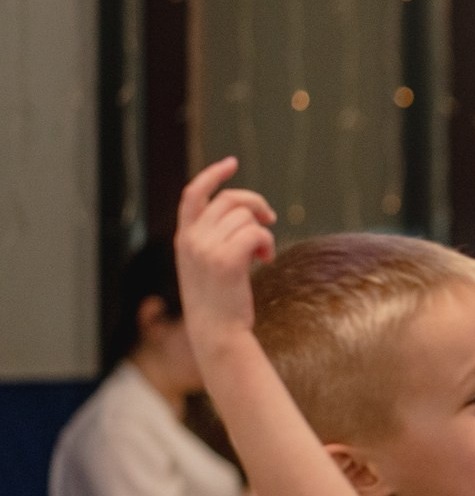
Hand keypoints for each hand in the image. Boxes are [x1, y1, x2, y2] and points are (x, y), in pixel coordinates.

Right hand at [171, 158, 277, 352]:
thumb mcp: (209, 263)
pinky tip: (264, 260)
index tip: (231, 163)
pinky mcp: (225, 260)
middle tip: (269, 221)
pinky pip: (256, 233)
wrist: (216, 332)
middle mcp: (190, 238)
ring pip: (246, 217)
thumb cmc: (220, 301)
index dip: (212, 175)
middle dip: (256, 205)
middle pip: (230, 200)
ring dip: (263, 232)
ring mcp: (205, 249)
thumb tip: (249, 214)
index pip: (193, 194)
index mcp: (183, 237)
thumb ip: (217, 237)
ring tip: (261, 254)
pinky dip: (267, 243)